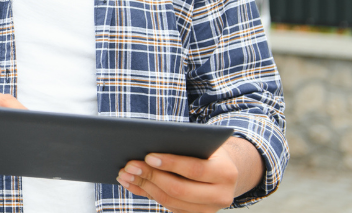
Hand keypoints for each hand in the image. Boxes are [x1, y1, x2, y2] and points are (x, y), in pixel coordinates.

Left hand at [116, 138, 261, 212]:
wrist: (225, 172)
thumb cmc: (208, 152)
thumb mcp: (202, 145)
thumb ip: (182, 146)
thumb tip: (147, 149)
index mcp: (226, 173)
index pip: (195, 170)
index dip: (171, 163)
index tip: (148, 156)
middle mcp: (221, 195)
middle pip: (180, 189)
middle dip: (151, 176)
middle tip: (130, 165)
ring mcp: (209, 210)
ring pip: (171, 201)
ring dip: (144, 186)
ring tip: (125, 173)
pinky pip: (167, 207)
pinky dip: (146, 194)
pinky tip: (131, 183)